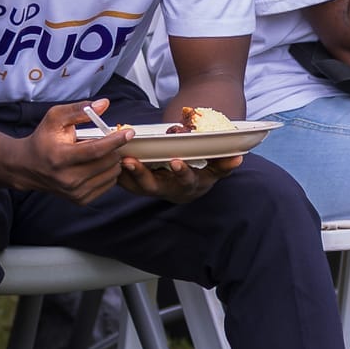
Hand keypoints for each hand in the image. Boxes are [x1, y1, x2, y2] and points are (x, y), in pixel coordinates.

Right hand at [11, 100, 132, 204]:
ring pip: (111, 175)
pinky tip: (100, 164)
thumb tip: (104, 104)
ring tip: (104, 152)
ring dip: (113, 161)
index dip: (115, 141)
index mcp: (60, 157)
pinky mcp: (80, 199)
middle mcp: (68, 178)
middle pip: (107, 163)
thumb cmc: (43, 139)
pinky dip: (109, 172)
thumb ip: (79, 110)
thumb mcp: (55, 118)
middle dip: (115, 149)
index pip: (95, 151)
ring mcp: (74, 192)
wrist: (27, 167)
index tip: (129, 132)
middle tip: (112, 140)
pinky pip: (108, 185)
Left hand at [117, 152, 241, 203]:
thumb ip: (224, 164)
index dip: (181, 172)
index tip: (176, 161)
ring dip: (124, 174)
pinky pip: (125, 183)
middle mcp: (167, 191)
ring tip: (117, 159)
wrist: (186, 189)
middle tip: (131, 161)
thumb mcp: (214, 171)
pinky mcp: (138, 187)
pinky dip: (117, 174)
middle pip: (152, 186)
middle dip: (141, 174)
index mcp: (187, 186)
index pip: (185, 180)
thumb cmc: (200, 174)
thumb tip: (239, 157)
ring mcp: (151, 190)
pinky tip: (110, 160)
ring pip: (135, 186)